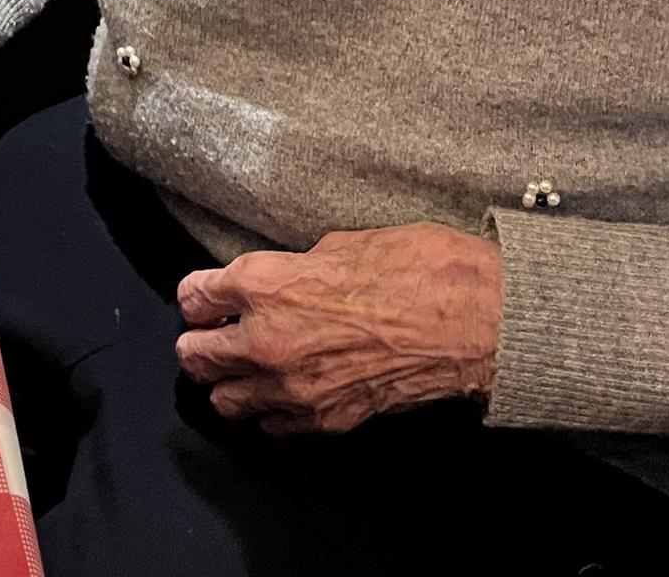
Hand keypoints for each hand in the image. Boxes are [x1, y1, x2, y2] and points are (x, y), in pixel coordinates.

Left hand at [174, 223, 501, 434]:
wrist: (473, 323)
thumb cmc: (417, 269)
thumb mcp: (341, 243)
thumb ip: (297, 266)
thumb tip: (286, 275)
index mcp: (264, 283)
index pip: (195, 295)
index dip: (199, 293)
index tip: (204, 294)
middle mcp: (267, 340)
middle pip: (196, 355)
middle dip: (199, 341)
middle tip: (210, 332)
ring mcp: (296, 387)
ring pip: (226, 400)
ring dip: (228, 381)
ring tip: (240, 366)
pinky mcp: (327, 419)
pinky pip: (273, 425)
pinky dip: (270, 410)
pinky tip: (282, 390)